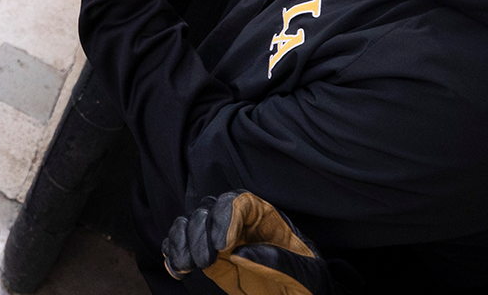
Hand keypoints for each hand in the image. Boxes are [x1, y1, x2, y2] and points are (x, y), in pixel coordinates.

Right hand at [162, 190, 338, 294]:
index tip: (221, 245)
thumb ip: (279, 260)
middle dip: (199, 232)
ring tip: (186, 266)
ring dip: (181, 240)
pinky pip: (184, 245)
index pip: (239, 201)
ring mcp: (224, 241)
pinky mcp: (212, 260)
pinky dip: (174, 252)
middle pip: (209, 209)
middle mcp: (241, 225)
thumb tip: (240, 253)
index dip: (225, 217)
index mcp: (267, 220)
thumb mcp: (307, 274)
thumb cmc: (313, 286)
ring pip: (191, 224)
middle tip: (204, 261)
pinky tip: (177, 268)